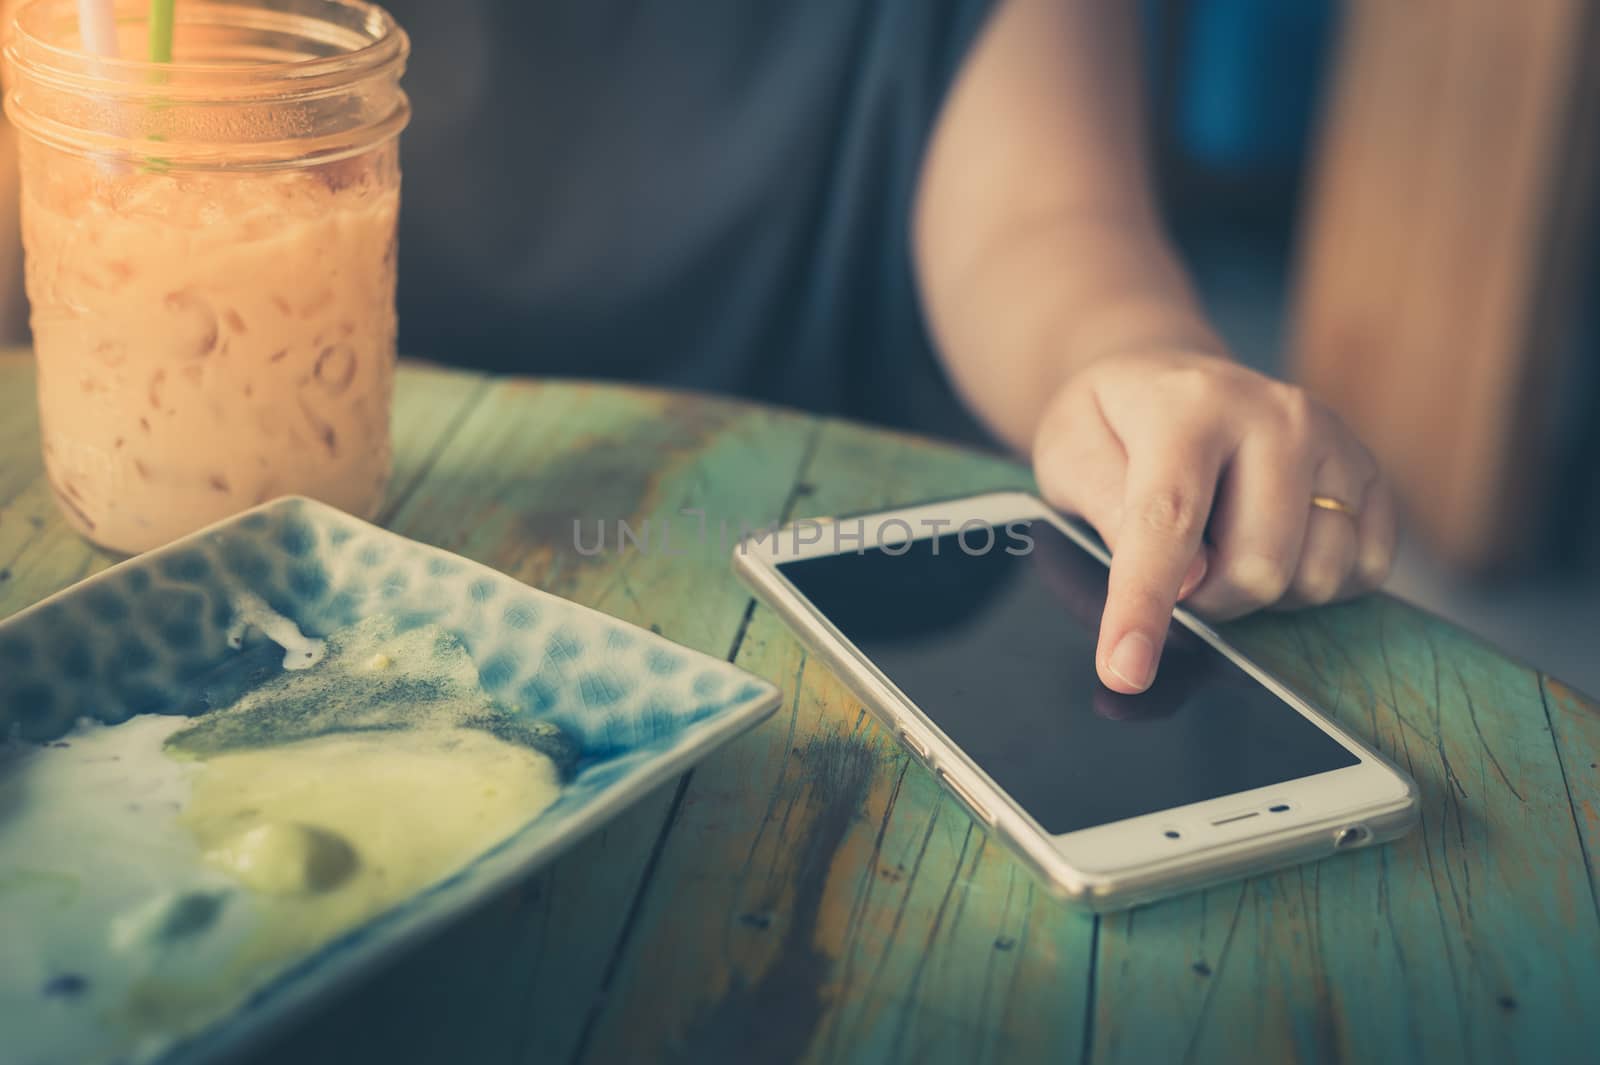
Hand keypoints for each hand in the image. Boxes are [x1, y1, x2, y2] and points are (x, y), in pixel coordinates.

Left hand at [1031, 349, 1397, 693]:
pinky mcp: (1369, 470)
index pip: (1168, 521)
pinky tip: (1276, 546)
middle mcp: (1275, 414)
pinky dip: (1316, 584)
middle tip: (1179, 569)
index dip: (1144, 607)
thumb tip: (1189, 582)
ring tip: (1225, 547)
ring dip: (1262, 595)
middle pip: (1257, 568)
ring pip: (1317, 577)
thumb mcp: (1068, 453)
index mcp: (1187, 406)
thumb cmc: (1112, 427)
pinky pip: (1366, 571)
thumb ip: (1111, 512)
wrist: (1169, 380)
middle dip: (1208, 599)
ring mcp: (1333, 439)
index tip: (1126, 673)